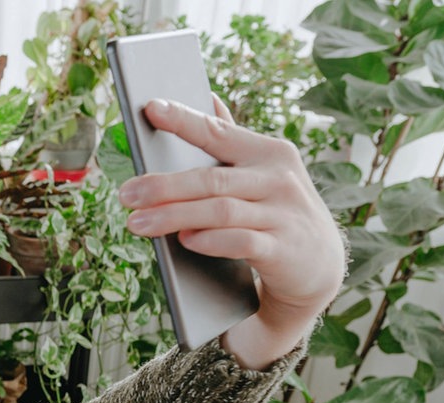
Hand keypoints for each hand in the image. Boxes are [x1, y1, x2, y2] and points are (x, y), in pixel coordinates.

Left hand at [119, 97, 343, 368]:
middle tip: (125, 194)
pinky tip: (185, 241)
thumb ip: (233, 140)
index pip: (218, 132)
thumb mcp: (262, 173)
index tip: (150, 107)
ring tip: (137, 223)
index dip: (184, 119)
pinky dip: (211, 241)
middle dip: (163, 186)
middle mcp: (278, 178)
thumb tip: (209, 96)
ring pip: (220, 210)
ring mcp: (283, 214)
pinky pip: (242, 242)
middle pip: (211, 178)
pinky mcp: (283, 249)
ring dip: (174, 216)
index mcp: (268, 153)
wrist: (318, 265)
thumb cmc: (276, 212)